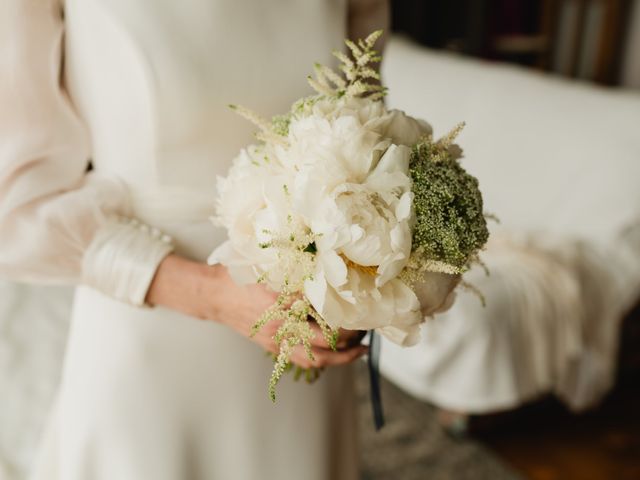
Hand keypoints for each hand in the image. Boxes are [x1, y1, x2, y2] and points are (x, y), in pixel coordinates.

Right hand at [146, 254, 367, 367]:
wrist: (215, 295)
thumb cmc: (242, 276)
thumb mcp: (270, 264)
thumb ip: (297, 267)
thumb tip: (328, 263)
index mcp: (282, 301)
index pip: (322, 310)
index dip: (345, 311)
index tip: (362, 305)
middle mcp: (281, 325)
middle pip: (324, 339)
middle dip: (349, 336)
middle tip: (366, 328)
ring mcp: (277, 340)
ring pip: (316, 357)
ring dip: (341, 357)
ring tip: (361, 350)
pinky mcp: (274, 347)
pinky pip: (302, 360)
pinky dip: (323, 361)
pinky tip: (336, 356)